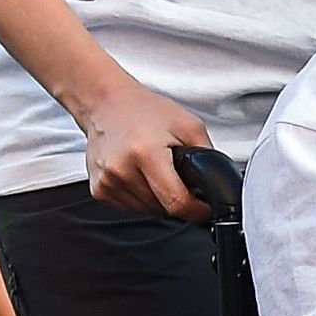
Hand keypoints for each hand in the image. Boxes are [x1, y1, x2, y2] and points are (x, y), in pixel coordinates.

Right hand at [79, 68, 212, 216]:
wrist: (107, 104)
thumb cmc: (145, 111)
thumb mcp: (189, 125)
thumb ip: (207, 157)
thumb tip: (216, 184)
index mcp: (145, 153)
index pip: (176, 202)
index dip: (197, 210)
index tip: (204, 209)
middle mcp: (121, 170)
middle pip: (163, 209)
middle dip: (177, 198)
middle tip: (175, 174)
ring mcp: (107, 182)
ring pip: (148, 211)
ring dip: (158, 199)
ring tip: (155, 170)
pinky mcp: (98, 190)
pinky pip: (131, 208)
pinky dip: (141, 197)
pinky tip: (139, 174)